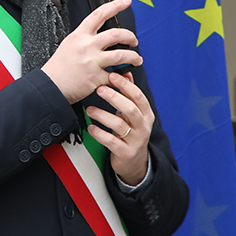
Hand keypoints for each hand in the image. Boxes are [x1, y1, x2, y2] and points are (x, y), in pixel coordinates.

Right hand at [40, 0, 140, 103]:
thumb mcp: (68, 44)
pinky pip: (115, 76)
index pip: (99, 14)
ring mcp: (92, 62)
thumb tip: (100, 36)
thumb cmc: (58, 68)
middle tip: (133, 41)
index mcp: (79, 35)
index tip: (126, 1)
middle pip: (116, 34)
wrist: (50, 86)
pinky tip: (125, 77)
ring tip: (136, 59)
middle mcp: (86, 46)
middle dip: (130, 36)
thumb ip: (84, 38)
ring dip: (133, 56)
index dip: (115, 6)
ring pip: (121, 54)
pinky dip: (123, 77)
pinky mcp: (95, 77)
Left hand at [85, 71, 152, 186]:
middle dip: (114, 97)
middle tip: (99, 89)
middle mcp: (143, 126)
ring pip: (119, 125)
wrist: (135, 162)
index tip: (112, 75)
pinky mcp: (125, 152)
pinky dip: (99, 133)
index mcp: (146, 114)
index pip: (138, 96)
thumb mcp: (133, 114)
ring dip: (102, 115)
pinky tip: (91, 127)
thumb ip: (129, 95)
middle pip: (130, 109)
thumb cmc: (131, 132)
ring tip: (90, 110)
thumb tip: (125, 73)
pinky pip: (111, 141)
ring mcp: (135, 140)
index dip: (125, 85)